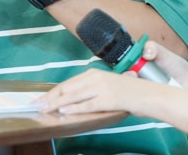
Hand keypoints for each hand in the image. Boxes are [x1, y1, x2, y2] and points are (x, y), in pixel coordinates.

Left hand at [37, 41, 187, 115]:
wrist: (150, 95)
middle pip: (68, 88)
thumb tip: (74, 101)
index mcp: (96, 74)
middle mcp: (97, 78)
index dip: (54, 92)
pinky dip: (75, 109)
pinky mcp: (108, 99)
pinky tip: (65, 112)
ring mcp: (103, 88)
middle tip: (36, 105)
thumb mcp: (109, 87)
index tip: (42, 98)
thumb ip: (93, 92)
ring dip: (57, 104)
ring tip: (45, 109)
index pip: (69, 83)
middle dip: (50, 98)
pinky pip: (88, 105)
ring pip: (74, 96)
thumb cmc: (131, 93)